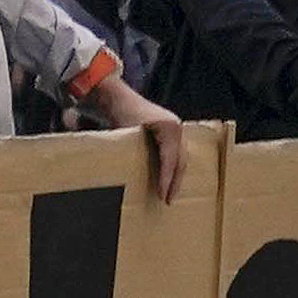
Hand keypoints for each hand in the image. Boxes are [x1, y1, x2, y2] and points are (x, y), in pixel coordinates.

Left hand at [84, 78, 188, 202]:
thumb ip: (128, 152)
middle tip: (168, 200)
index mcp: (168, 128)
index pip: (170, 159)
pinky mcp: (170, 130)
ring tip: (170, 193)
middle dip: (175, 181)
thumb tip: (121, 173)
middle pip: (180, 160)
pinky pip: (176, 152)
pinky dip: (173, 166)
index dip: (167, 179)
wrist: (116, 97)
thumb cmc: (119, 113)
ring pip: (181, 157)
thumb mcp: (125, 133)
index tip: (162, 195)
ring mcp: (175, 128)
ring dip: (176, 176)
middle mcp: (176, 127)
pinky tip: (168, 178)